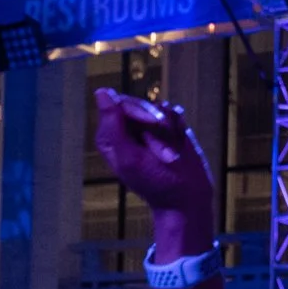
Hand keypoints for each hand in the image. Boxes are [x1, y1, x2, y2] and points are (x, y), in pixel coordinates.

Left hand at [92, 87, 212, 220]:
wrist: (186, 196)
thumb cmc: (154, 182)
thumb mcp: (130, 158)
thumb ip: (113, 126)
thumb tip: (101, 92)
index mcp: (111, 137)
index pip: (119, 104)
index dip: (138, 111)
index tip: (153, 124)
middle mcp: (127, 130)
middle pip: (140, 104)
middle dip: (157, 122)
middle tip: (167, 146)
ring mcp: (148, 129)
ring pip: (158, 108)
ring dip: (169, 127)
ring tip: (172, 151)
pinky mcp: (167, 128)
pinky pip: (173, 112)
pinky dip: (178, 125)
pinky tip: (179, 141)